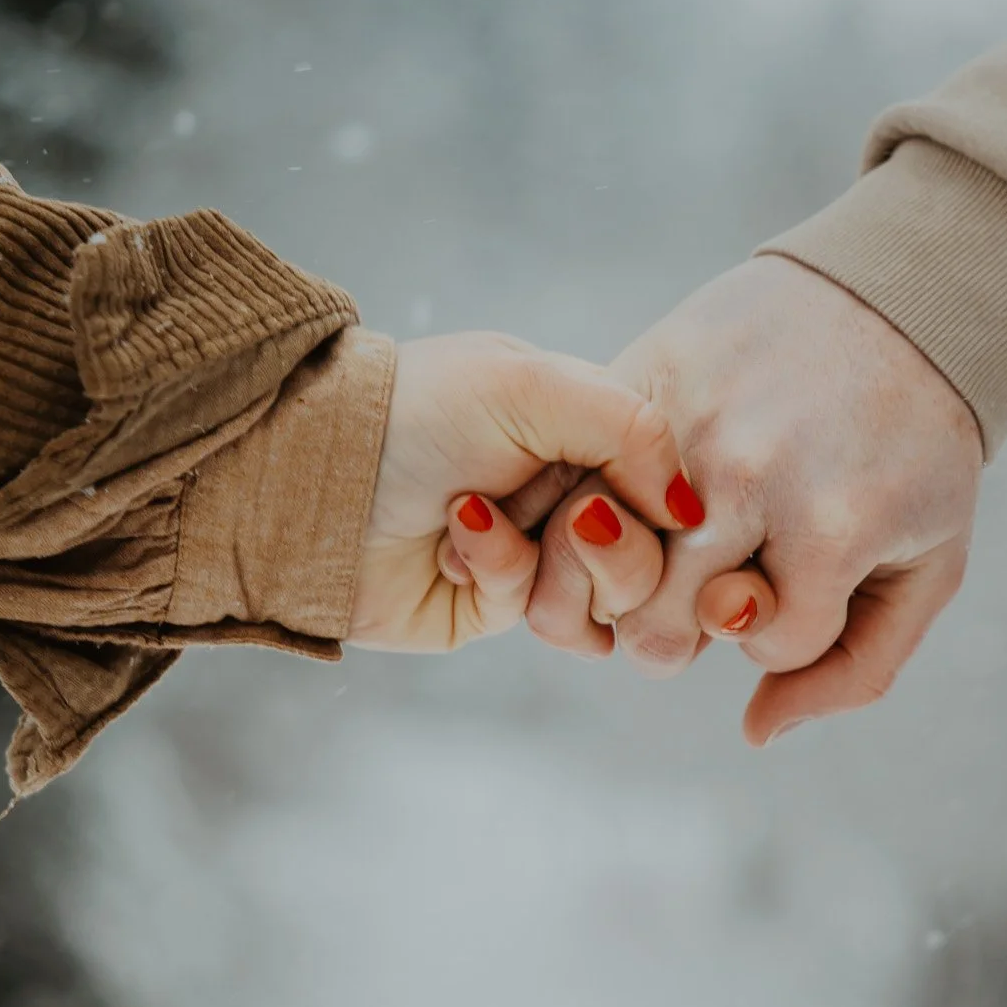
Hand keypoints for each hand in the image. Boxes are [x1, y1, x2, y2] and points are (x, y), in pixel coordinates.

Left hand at [349, 332, 702, 652]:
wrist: (316, 479)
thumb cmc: (419, 412)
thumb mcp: (533, 385)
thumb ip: (635, 429)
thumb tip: (690, 507)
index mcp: (594, 426)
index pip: (677, 484)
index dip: (662, 501)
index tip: (630, 493)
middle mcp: (578, 489)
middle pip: (658, 553)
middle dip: (613, 544)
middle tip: (566, 516)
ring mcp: (545, 552)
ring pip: (613, 600)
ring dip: (555, 566)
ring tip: (484, 524)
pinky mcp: (504, 607)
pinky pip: (553, 621)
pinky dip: (500, 574)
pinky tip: (453, 546)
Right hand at [520, 256, 981, 741]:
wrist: (899, 294)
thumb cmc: (920, 446)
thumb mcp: (931, 565)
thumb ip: (856, 669)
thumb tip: (754, 733)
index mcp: (830, 527)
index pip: (763, 648)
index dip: (785, 632)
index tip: (808, 582)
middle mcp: (748, 478)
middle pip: (659, 630)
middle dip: (689, 627)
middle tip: (720, 583)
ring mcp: (683, 426)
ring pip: (601, 567)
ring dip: (636, 573)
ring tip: (677, 545)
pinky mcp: (637, 374)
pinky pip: (573, 480)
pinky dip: (589, 509)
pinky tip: (625, 506)